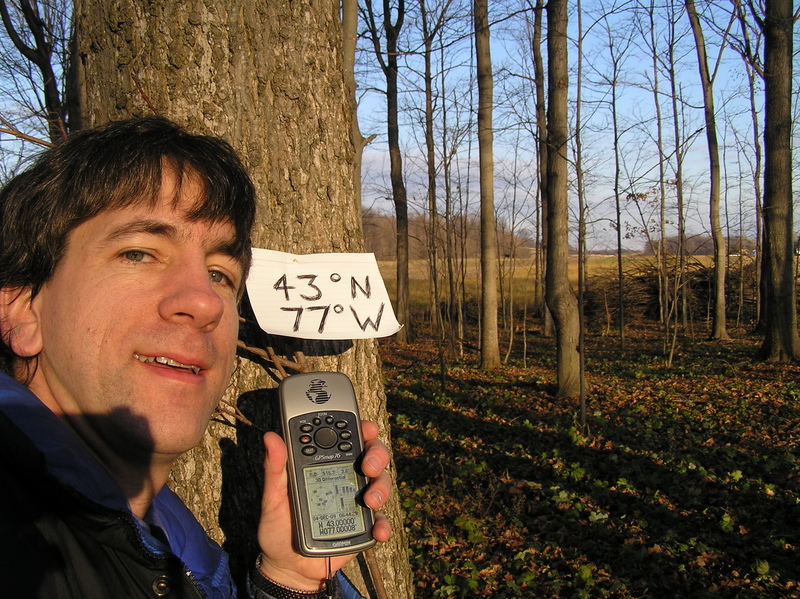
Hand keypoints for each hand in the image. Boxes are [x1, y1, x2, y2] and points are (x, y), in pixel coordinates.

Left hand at [256, 421, 391, 590]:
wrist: (288, 568)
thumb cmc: (279, 528)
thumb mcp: (273, 498)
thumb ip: (275, 469)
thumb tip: (270, 437)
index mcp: (325, 465)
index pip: (347, 438)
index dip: (359, 428)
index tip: (364, 427)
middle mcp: (346, 478)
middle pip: (372, 456)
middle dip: (377, 455)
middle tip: (368, 466)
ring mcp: (357, 502)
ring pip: (381, 484)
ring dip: (381, 488)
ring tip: (370, 501)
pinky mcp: (363, 527)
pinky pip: (380, 522)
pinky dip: (383, 525)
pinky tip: (378, 531)